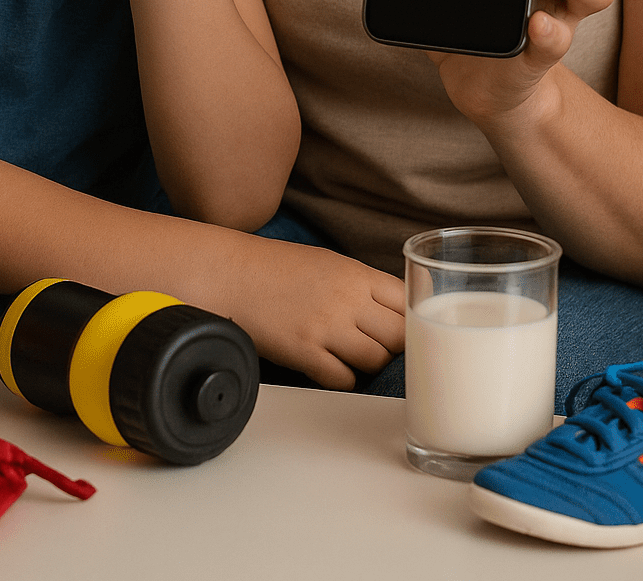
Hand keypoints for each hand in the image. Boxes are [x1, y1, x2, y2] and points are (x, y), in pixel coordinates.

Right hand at [224, 230, 404, 388]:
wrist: (230, 274)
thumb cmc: (276, 267)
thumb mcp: (328, 262)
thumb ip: (362, 286)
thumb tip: (394, 314)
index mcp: (355, 274)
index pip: (407, 301)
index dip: (412, 318)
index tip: (406, 328)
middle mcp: (346, 300)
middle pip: (400, 336)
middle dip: (395, 346)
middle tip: (382, 348)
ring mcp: (326, 327)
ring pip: (376, 361)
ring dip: (370, 365)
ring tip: (353, 356)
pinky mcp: (305, 353)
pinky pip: (344, 380)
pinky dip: (344, 379)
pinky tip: (331, 366)